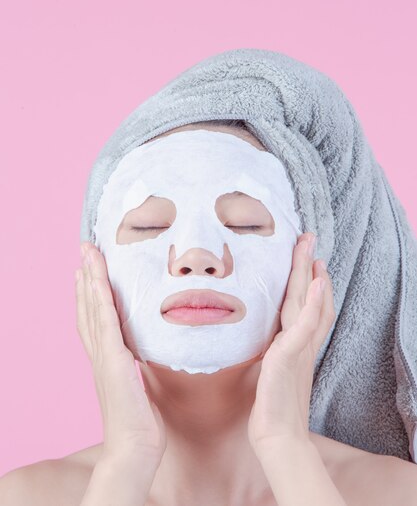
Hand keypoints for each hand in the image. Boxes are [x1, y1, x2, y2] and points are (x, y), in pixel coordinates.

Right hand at [75, 242, 166, 462]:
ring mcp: (105, 356)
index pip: (94, 318)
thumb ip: (137, 366)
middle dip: (86, 276)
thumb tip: (146, 352)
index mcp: (106, 358)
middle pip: (88, 307)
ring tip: (87, 254)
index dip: (88, 293)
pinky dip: (99, 301)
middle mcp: (101, 353)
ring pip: (93, 309)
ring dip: (90, 279)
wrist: (134, 448)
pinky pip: (105, 324)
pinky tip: (96, 281)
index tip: (86, 271)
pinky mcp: (114, 361)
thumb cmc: (141, 422)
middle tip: (84, 249)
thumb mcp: (139, 385)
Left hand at [247, 232, 335, 456]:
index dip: (312, 282)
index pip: (308, 306)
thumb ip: (273, 353)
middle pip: (310, 298)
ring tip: (313, 252)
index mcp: (296, 345)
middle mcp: (301, 343)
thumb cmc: (272, 408)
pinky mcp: (289, 358)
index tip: (310, 260)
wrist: (277, 439)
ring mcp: (297, 350)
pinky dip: (315, 305)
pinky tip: (317, 285)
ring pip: (307, 305)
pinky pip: (304, 327)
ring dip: (311, 276)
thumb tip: (267, 341)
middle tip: (309, 239)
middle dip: (309, 267)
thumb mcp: (270, 372)